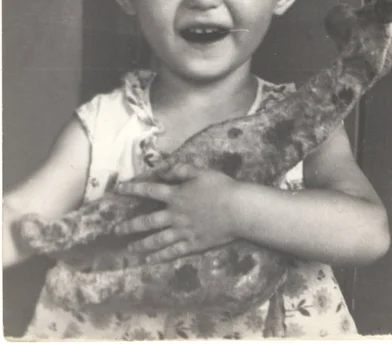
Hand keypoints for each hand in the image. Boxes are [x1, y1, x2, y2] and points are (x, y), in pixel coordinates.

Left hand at [115, 163, 237, 262]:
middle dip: (130, 225)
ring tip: (129, 249)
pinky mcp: (193, 244)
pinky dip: (160, 257)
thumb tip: (162, 168)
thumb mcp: (200, 171)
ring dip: (141, 244)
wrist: (238, 209)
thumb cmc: (221, 187)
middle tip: (115, 230)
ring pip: (157, 240)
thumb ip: (180, 170)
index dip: (132, 189)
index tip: (118, 190)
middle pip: (147, 221)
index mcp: (176, 195)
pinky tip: (150, 260)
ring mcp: (183, 232)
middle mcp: (175, 215)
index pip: (149, 191)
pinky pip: (173, 252)